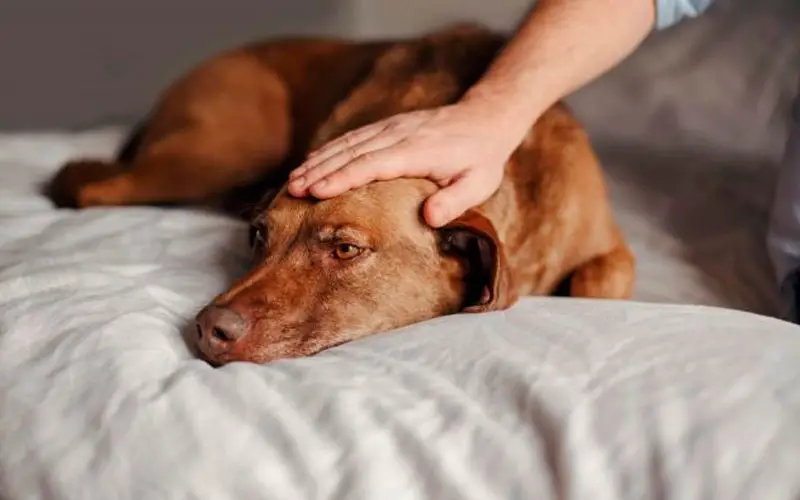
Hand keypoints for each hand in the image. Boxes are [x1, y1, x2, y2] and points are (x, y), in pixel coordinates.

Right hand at [287, 101, 517, 227]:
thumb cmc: (481, 159)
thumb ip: (455, 201)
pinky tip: (312, 162)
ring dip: (319, 161)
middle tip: (293, 190)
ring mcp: (390, 128)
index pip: (372, 164)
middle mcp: (398, 135)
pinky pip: (353, 138)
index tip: (317, 192)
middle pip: (351, 153)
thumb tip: (430, 218)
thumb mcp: (479, 184)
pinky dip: (330, 150)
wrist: (484, 119)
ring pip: (348, 143)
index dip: (343, 178)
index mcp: (417, 152)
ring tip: (293, 180)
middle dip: (320, 171)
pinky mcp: (388, 126)